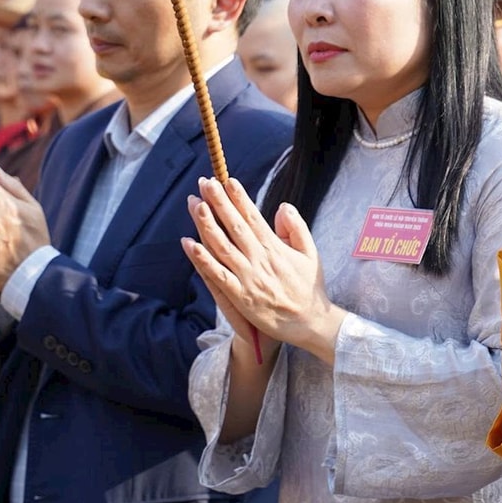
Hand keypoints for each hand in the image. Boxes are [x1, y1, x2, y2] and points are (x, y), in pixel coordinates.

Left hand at [182, 177, 342, 362]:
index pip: (253, 217)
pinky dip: (202, 260)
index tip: (227, 180)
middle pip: (234, 226)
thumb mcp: (311, 253)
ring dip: (207, 224)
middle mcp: (260, 259)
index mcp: (276, 247)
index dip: (239, 198)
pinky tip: (190, 245)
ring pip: (222, 246)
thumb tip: (282, 206)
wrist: (310, 322)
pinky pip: (217, 275)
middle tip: (204, 183)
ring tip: (194, 204)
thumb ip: (296, 228)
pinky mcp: (240, 296)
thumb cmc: (309, 287)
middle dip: (218, 203)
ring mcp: (248, 277)